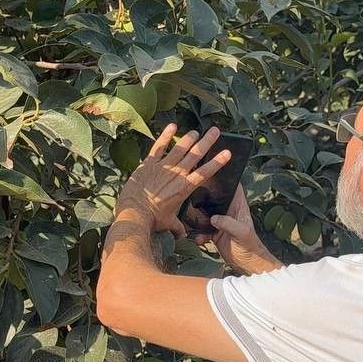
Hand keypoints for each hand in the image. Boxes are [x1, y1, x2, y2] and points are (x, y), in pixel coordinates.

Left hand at [115, 124, 231, 237]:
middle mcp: (177, 174)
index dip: (217, 162)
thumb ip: (177, 227)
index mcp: (185, 188)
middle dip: (207, 142)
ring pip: (179, 148)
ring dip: (189, 138)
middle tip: (216, 131)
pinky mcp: (148, 164)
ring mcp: (163, 167)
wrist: (134, 213)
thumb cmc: (152, 219)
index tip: (227, 153)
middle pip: (195, 154)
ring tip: (197, 131)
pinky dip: (165, 136)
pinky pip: (158, 147)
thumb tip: (182, 236)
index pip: (205, 172)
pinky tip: (172, 126)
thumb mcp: (168, 223)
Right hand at [198, 185, 281, 274]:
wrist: (247, 263)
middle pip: (214, 198)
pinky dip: (198, 234)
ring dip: (197, 219)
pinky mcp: (213, 232)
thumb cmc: (250, 246)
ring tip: (193, 224)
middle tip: (191, 198)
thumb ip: (228, 223)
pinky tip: (199, 240)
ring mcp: (220, 221)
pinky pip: (202, 230)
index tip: (211, 171)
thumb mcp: (242, 232)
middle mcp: (228, 211)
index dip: (225, 177)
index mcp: (238, 206)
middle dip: (203, 197)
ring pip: (204, 213)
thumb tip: (213, 218)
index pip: (233, 186)